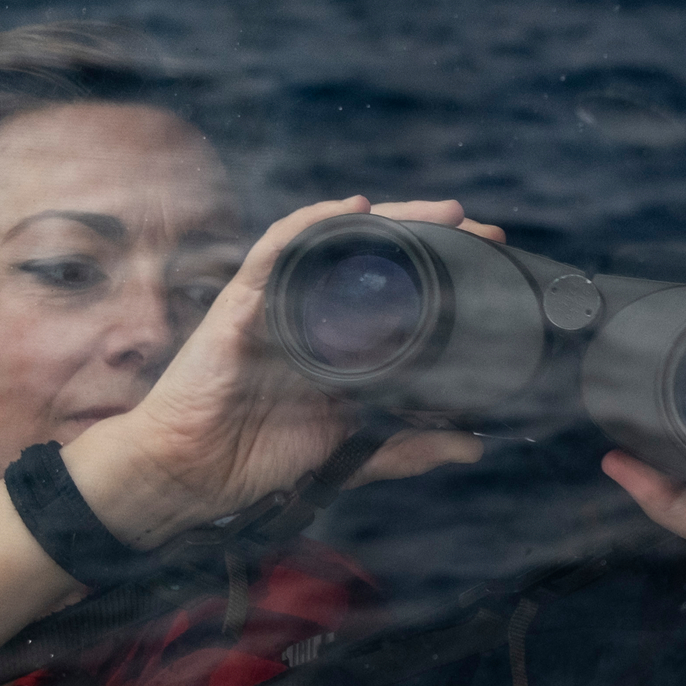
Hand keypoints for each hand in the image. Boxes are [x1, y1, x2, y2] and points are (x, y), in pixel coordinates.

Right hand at [66, 197, 500, 546]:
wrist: (193, 474)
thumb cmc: (259, 457)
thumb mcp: (352, 451)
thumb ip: (409, 447)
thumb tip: (472, 447)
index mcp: (340, 340)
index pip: (397, 289)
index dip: (444, 271)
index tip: (493, 263)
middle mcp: (313, 312)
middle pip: (376, 256)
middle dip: (430, 235)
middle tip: (481, 228)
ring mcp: (279, 303)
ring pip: (336, 241)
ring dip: (390, 220)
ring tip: (440, 213)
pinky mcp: (243, 303)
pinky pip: (276, 250)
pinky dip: (311, 224)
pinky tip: (350, 211)